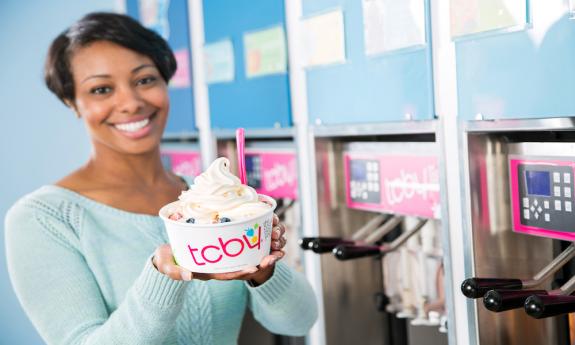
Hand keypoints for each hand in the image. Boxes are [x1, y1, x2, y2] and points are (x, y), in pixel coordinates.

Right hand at [152, 214, 286, 283]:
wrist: (163, 254)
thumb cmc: (164, 260)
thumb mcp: (166, 265)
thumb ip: (175, 271)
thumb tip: (188, 275)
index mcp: (206, 272)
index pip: (227, 274)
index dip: (241, 272)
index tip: (254, 267)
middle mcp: (215, 266)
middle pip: (240, 267)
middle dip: (257, 263)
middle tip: (273, 255)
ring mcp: (217, 259)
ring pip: (241, 258)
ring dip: (257, 253)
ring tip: (273, 246)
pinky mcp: (217, 250)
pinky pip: (235, 249)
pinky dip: (247, 244)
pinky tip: (258, 234)